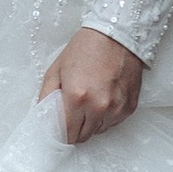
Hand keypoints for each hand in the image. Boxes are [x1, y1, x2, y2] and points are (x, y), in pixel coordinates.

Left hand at [39, 26, 143, 143]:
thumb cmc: (84, 48)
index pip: (67, 134)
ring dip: (92, 123)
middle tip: (73, 115)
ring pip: (99, 131)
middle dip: (75, 130)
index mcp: (77, 98)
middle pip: (83, 137)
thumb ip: (46, 96)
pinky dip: (107, 117)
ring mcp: (117, 108)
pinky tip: (104, 98)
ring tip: (90, 102)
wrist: (116, 34)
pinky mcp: (130, 107)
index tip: (59, 128)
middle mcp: (99, 107)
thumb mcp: (57, 69)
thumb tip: (42, 117)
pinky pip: (114, 122)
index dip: (61, 134)